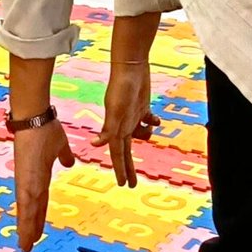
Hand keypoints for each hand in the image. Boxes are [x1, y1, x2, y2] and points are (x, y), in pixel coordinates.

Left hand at [13, 116, 74, 251]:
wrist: (36, 117)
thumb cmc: (45, 128)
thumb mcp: (58, 145)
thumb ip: (63, 155)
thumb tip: (69, 162)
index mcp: (39, 176)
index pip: (39, 200)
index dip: (38, 215)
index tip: (36, 228)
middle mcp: (30, 182)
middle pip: (32, 210)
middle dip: (30, 227)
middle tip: (27, 245)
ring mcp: (27, 182)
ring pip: (27, 212)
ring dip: (26, 229)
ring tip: (25, 246)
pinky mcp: (25, 180)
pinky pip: (27, 205)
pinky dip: (26, 220)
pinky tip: (26, 234)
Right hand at [101, 60, 159, 190]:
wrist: (130, 66)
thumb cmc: (121, 87)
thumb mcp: (116, 110)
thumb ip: (108, 128)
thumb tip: (96, 145)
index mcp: (117, 128)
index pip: (118, 154)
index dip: (120, 170)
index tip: (122, 185)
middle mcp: (123, 124)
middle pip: (127, 151)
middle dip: (129, 168)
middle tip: (131, 184)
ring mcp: (132, 116)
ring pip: (139, 135)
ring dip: (146, 136)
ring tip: (150, 128)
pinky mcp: (141, 106)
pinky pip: (147, 120)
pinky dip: (152, 123)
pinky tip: (155, 119)